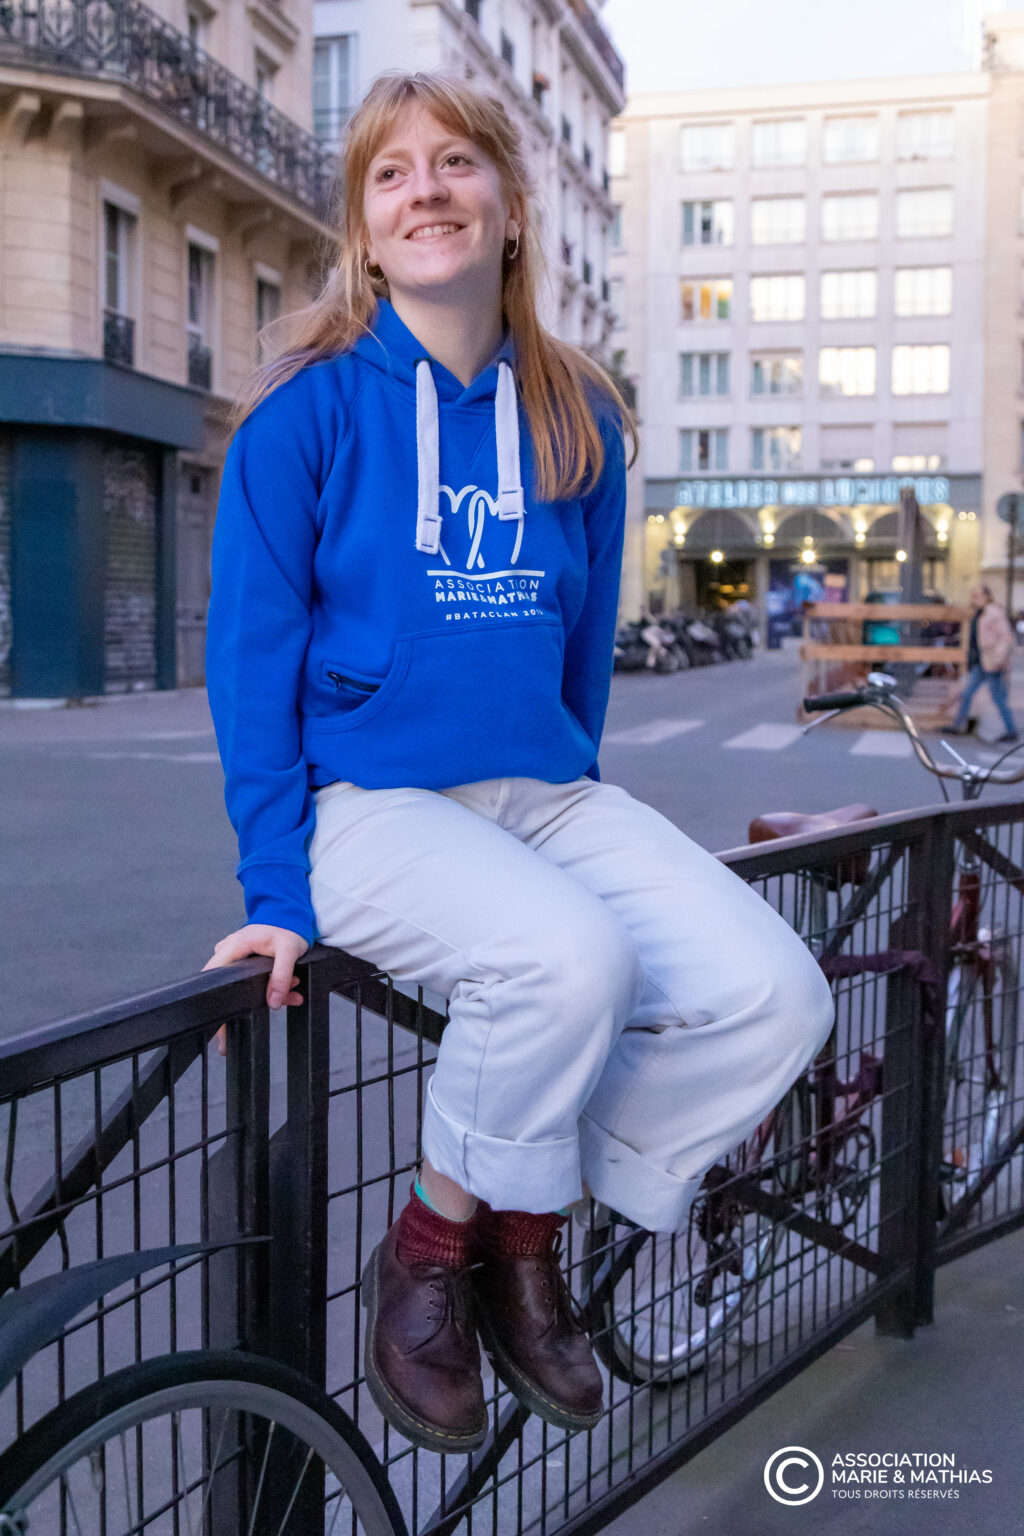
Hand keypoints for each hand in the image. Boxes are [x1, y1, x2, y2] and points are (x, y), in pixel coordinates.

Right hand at [203, 925, 308, 1055]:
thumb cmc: (288, 926)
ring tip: (288, 1001)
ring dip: (265, 997)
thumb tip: (273, 1001)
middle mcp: (231, 953)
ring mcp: (239, 958)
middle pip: (226, 988)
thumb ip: (281, 975)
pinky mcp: (249, 963)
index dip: (213, 1002)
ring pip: (244, 987)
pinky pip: (255, 981)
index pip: (213, 977)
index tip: (216, 1025)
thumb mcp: (289, 950)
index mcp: (233, 947)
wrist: (293, 914)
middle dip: (236, 1012)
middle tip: (226, 1042)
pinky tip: (291, 995)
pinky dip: (272, 989)